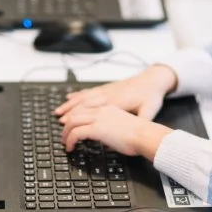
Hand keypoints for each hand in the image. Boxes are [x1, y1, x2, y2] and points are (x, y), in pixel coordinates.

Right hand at [54, 64, 176, 121]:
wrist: (154, 80)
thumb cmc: (151, 97)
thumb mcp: (149, 112)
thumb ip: (139, 121)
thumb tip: (134, 131)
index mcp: (116, 103)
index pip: (92, 113)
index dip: (79, 121)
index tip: (69, 130)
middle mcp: (108, 96)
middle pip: (83, 105)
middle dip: (69, 115)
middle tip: (59, 125)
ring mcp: (106, 91)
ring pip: (82, 98)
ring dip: (69, 105)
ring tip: (57, 113)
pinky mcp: (107, 88)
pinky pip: (87, 92)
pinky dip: (76, 96)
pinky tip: (69, 98)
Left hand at [59, 103, 170, 157]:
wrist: (145, 135)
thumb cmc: (141, 134)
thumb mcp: (124, 127)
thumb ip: (114, 129)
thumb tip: (109, 139)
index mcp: (108, 109)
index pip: (85, 109)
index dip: (75, 117)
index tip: (72, 125)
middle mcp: (101, 111)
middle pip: (75, 114)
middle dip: (67, 125)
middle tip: (64, 136)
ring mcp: (98, 118)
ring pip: (72, 122)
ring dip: (66, 133)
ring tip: (65, 143)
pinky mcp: (96, 129)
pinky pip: (76, 133)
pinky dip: (70, 140)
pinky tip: (70, 148)